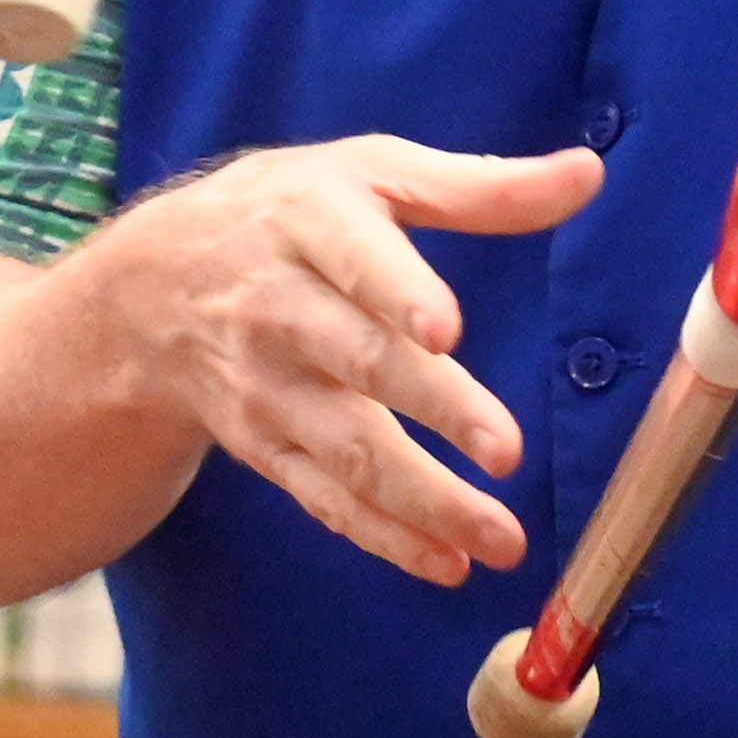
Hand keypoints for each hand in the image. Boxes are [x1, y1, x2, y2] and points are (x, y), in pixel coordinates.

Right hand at [96, 135, 599, 587]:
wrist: (148, 287)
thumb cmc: (286, 215)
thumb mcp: (369, 174)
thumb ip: (479, 186)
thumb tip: (588, 175)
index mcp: (309, 224)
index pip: (355, 260)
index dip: (398, 293)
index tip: (446, 329)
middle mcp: (279, 310)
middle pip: (359, 363)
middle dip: (433, 407)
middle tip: (506, 449)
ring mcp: (267, 388)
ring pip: (347, 449)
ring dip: (425, 499)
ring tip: (502, 537)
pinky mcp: (264, 447)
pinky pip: (325, 498)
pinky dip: (385, 536)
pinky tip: (447, 563)